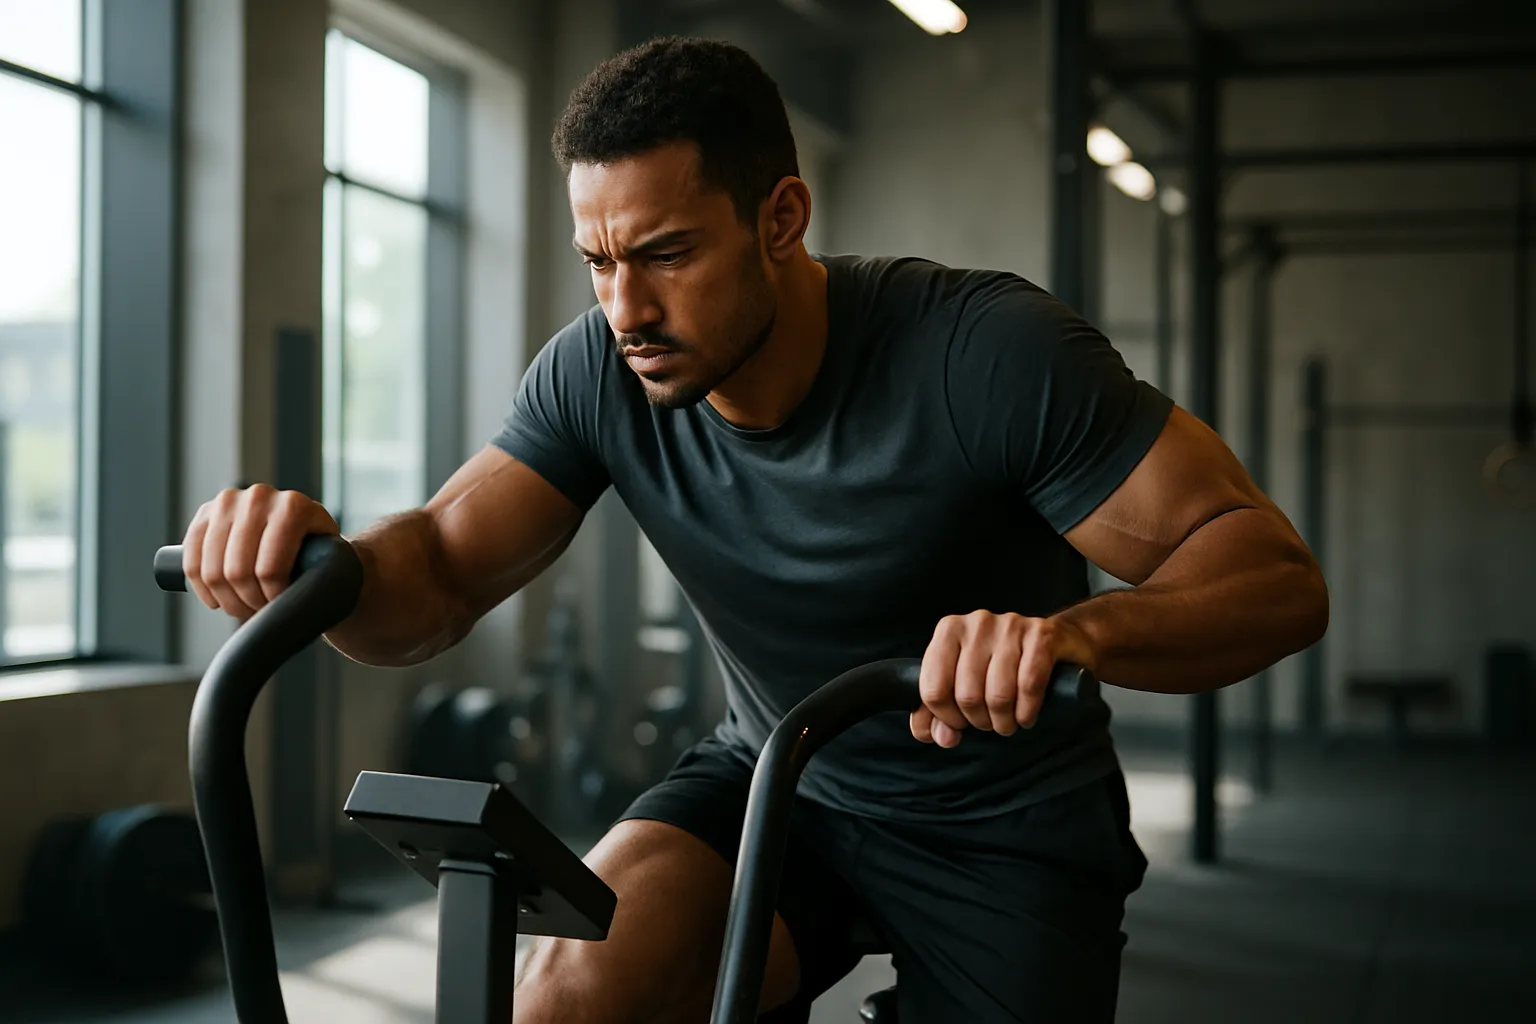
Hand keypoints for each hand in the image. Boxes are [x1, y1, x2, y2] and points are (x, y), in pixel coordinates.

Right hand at [182, 485, 339, 620]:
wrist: (303, 533)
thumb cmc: (320, 553)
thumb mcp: (331, 561)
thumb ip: (323, 576)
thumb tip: (302, 604)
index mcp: (294, 506)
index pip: (270, 569)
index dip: (272, 597)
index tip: (280, 606)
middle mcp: (260, 497)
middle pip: (238, 571)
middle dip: (247, 601)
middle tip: (260, 611)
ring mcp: (228, 502)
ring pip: (212, 569)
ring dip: (225, 599)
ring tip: (242, 607)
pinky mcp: (204, 513)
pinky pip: (191, 560)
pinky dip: (201, 587)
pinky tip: (216, 599)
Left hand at [911, 611, 1095, 747]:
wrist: (1059, 642)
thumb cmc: (1002, 666)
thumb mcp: (963, 685)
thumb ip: (937, 714)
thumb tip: (938, 737)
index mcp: (949, 630)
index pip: (933, 688)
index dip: (946, 717)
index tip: (959, 723)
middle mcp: (977, 623)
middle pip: (967, 695)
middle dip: (979, 721)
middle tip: (989, 722)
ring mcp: (1011, 626)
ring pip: (998, 695)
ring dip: (1004, 721)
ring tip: (1008, 722)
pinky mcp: (1042, 636)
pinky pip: (1029, 687)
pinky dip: (1027, 712)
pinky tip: (1026, 716)